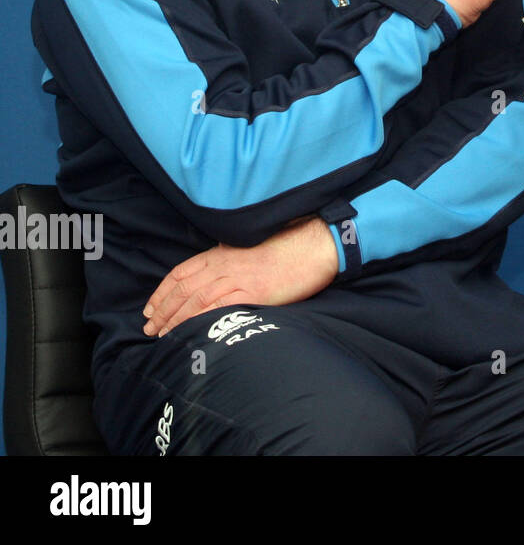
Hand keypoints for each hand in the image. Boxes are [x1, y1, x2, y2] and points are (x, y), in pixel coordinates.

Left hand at [142, 217, 338, 336]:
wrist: (312, 247)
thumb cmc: (286, 248)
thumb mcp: (249, 249)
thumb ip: (230, 261)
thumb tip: (216, 277)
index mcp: (221, 253)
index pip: (180, 273)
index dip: (162, 293)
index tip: (150, 309)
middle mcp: (223, 266)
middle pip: (183, 290)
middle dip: (162, 311)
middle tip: (149, 329)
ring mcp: (236, 280)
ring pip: (194, 301)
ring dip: (174, 320)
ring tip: (163, 336)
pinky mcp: (251, 294)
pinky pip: (217, 309)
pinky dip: (198, 322)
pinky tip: (189, 333)